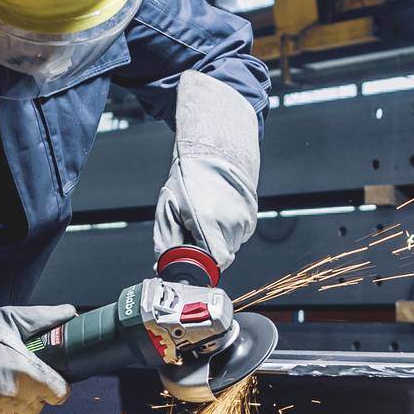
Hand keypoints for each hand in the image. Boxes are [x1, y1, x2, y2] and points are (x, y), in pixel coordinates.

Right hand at [0, 304, 74, 413]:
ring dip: (13, 402)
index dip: (58, 385)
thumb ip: (44, 318)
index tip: (51, 378)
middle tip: (22, 375)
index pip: (61, 394)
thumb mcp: (11, 320)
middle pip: (38, 406)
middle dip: (34, 393)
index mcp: (31, 377)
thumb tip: (68, 313)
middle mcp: (17, 399)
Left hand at [154, 71, 260, 269]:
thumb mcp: (168, 207)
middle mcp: (231, 221)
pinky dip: (226, 230)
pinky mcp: (252, 215)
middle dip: (205, 249)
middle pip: (222, 255)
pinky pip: (238, 234)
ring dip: (216, 239)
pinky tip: (216, 212)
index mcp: (208, 219)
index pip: (216, 261)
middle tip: (192, 228)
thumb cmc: (189, 176)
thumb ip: (165, 240)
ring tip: (204, 216)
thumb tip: (162, 264)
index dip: (203, 264)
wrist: (215, 149)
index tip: (193, 259)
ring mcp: (245, 218)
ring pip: (231, 245)